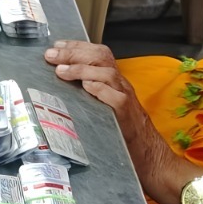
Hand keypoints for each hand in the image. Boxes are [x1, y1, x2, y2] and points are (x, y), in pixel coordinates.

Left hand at [44, 40, 189, 203]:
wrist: (151, 157)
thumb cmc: (123, 134)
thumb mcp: (105, 107)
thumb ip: (90, 94)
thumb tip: (60, 86)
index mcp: (115, 82)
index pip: (98, 53)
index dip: (77, 47)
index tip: (56, 47)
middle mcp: (121, 85)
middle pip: (101, 57)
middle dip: (74, 52)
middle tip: (52, 55)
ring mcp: (126, 99)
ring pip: (106, 73)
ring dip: (81, 69)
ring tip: (61, 71)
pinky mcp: (127, 116)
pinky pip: (117, 97)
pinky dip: (100, 89)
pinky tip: (86, 86)